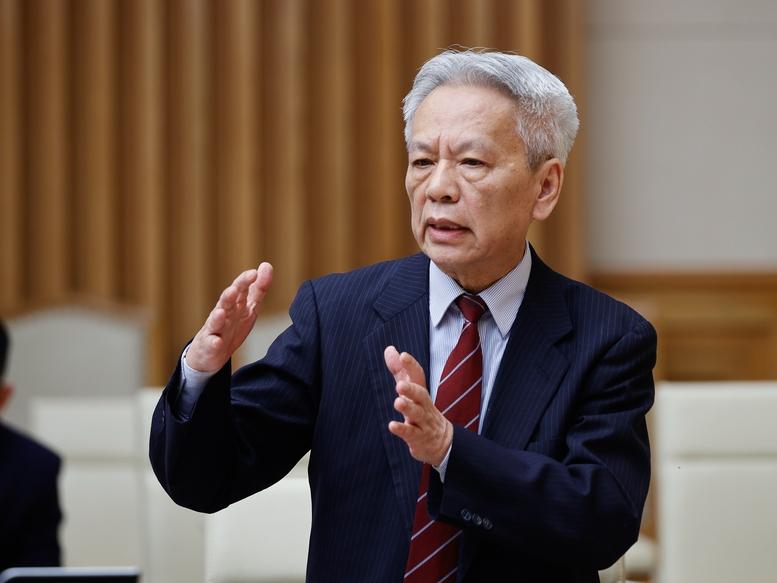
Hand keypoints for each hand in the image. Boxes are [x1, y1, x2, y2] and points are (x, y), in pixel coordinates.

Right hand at [185, 263, 273, 372]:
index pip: (239, 289)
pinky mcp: (209, 345)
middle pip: (226, 302)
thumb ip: (258, 288)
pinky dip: (213, 342)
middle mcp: (223, 313)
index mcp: (234, 304)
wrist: (211, 352)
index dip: (245, 281)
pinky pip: (211, 344)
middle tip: (234, 289)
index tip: (254, 273)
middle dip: (229, 295)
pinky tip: (216, 342)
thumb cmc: (232, 325)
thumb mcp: (249, 307)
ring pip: (215, 321)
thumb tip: (266, 265)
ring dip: (217, 316)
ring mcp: (215, 329)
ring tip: (220, 312)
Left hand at [384, 346, 451, 465]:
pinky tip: (392, 426)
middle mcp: (423, 405)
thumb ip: (399, 370)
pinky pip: (412, 434)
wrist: (442, 442)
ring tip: (397, 403)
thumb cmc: (423, 412)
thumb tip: (389, 349)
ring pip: (417, 414)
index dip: (411, 366)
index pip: (418, 376)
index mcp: (420, 392)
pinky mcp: (419, 438)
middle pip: (420, 395)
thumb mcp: (411, 390)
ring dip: (408, 408)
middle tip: (400, 385)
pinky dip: (403, 430)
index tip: (403, 355)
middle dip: (411, 389)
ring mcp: (423, 422)